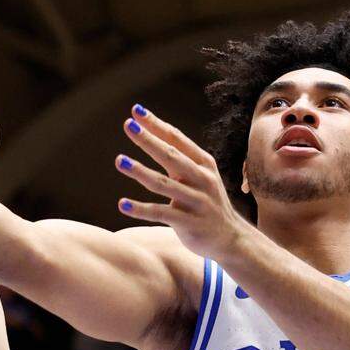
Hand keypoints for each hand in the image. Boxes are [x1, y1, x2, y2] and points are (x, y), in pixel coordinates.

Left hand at [115, 104, 249, 259]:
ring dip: (139, 171)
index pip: (176, 139)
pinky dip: (140, 209)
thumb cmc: (207, 202)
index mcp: (203, 164)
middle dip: (148, 140)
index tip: (136, 111)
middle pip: (170, 156)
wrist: (231, 238)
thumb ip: (180, 158)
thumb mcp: (201, 176)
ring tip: (119, 160)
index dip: (156, 124)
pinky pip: (160, 214)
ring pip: (163, 184)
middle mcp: (202, 179)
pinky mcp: (189, 223)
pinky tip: (122, 204)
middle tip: (128, 125)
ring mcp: (196, 201)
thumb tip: (151, 133)